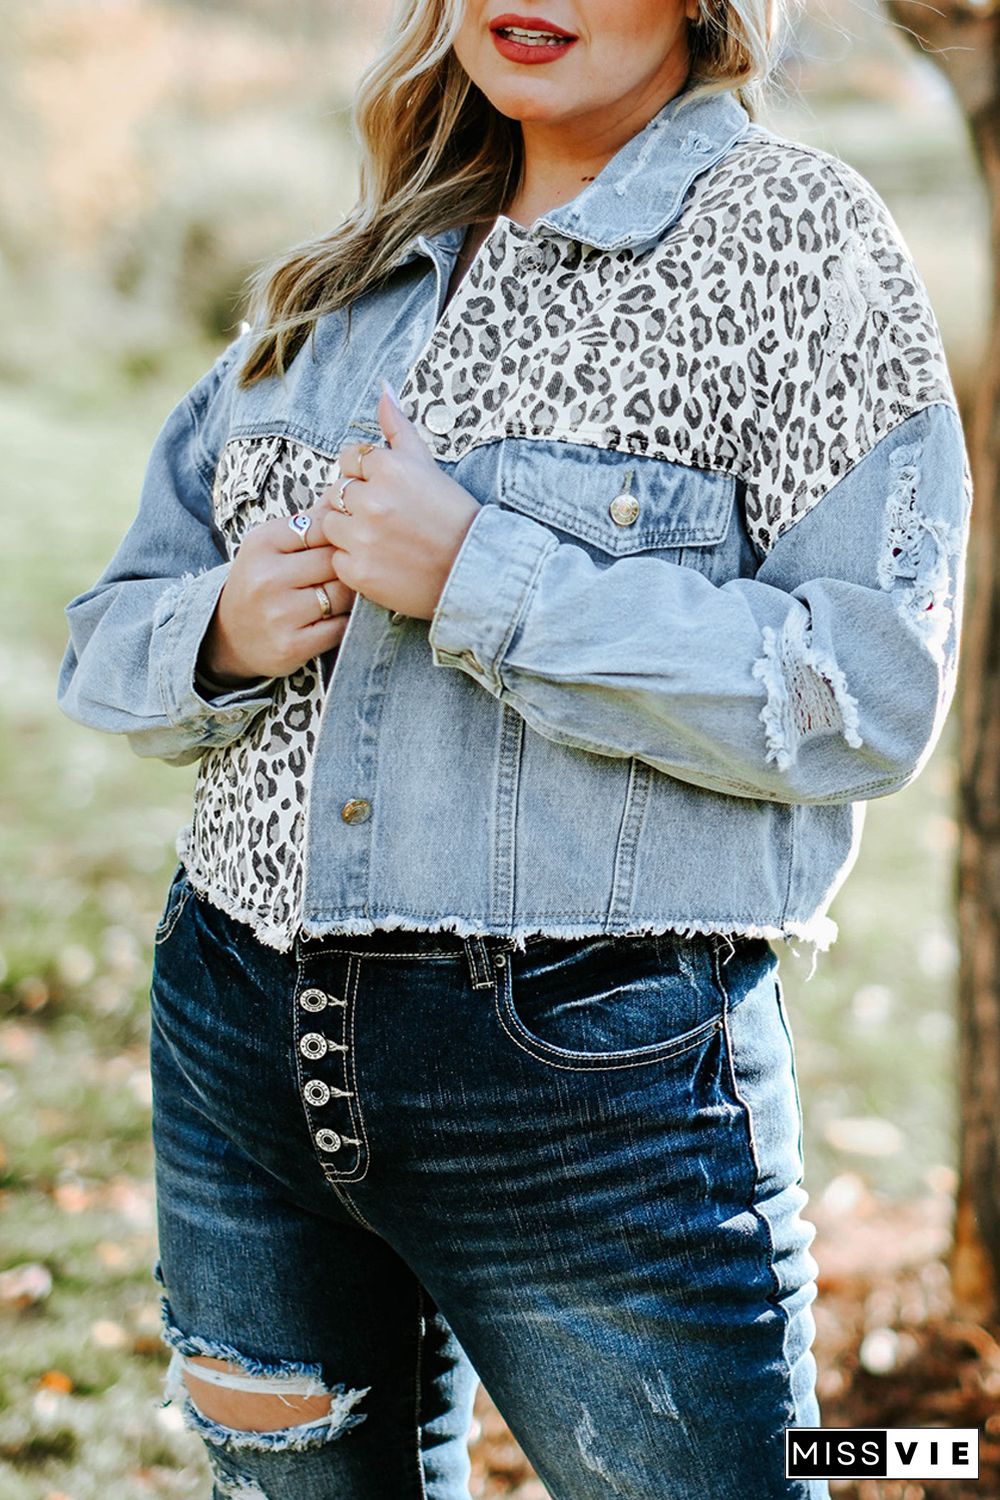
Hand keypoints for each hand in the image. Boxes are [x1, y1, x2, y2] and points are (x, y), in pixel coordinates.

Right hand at [198, 497, 356, 683]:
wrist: (229, 635)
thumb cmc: (260, 581)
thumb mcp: (271, 545)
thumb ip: (309, 523)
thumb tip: (348, 495)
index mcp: (262, 543)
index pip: (322, 526)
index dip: (342, 535)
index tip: (346, 543)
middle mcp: (267, 577)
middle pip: (335, 560)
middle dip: (350, 565)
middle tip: (355, 570)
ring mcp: (279, 614)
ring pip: (342, 594)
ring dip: (351, 595)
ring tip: (346, 593)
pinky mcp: (292, 645)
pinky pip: (340, 627)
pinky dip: (345, 622)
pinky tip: (337, 618)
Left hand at [320, 382, 481, 620]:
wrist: (473, 569)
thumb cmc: (451, 516)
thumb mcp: (426, 465)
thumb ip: (398, 427)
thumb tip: (383, 388)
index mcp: (389, 468)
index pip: (349, 460)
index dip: (365, 477)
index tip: (387, 493)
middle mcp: (372, 500)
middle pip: (337, 491)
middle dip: (356, 504)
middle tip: (388, 519)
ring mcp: (363, 537)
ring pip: (331, 525)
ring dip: (350, 532)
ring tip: (383, 540)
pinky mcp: (359, 571)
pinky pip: (338, 560)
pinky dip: (355, 562)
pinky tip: (383, 561)